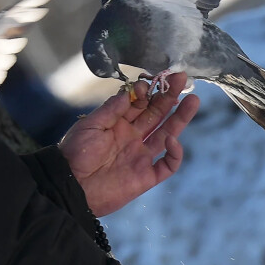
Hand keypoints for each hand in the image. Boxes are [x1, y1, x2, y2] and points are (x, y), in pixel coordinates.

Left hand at [58, 73, 198, 216]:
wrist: (71, 186)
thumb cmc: (76, 153)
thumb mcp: (91, 125)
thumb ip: (112, 109)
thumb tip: (132, 91)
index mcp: (117, 124)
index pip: (139, 104)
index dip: (147, 92)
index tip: (150, 81)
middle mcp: (132, 137)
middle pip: (156, 115)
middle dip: (169, 97)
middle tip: (182, 79)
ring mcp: (141, 156)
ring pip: (167, 134)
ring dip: (180, 118)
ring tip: (193, 100)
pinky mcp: (147, 176)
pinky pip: (168, 164)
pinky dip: (175, 153)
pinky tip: (172, 138)